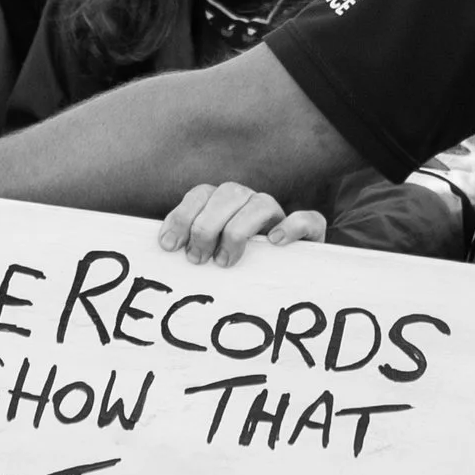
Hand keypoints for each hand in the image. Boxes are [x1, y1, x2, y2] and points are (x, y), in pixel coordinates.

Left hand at [156, 184, 327, 267]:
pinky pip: (307, 218)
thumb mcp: (210, 257)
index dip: (182, 216)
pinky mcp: (310, 231)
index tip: (169, 246)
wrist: (290, 280)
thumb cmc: (238, 270)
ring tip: (226, 260)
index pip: (200, 194)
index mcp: (223, 203)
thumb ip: (192, 248)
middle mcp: (249, 201)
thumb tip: (163, 253)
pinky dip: (292, 227)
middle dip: (206, 226)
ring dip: (238, 230)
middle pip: (227, 194)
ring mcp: (279, 214)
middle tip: (197, 260)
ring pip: (261, 203)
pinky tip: (275, 242)